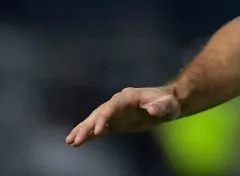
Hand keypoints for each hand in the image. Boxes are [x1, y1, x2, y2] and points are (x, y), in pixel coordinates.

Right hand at [66, 86, 180, 146]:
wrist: (168, 105)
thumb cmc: (169, 103)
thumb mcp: (168, 105)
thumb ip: (160, 106)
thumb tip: (152, 109)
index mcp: (128, 96)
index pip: (112, 106)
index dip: (104, 117)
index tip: (98, 130)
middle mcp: (118, 103)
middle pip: (99, 113)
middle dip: (88, 126)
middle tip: (75, 139)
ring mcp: (115, 112)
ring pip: (96, 120)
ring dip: (83, 130)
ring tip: (70, 141)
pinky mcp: (115, 122)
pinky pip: (99, 127)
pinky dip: (89, 134)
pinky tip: (77, 142)